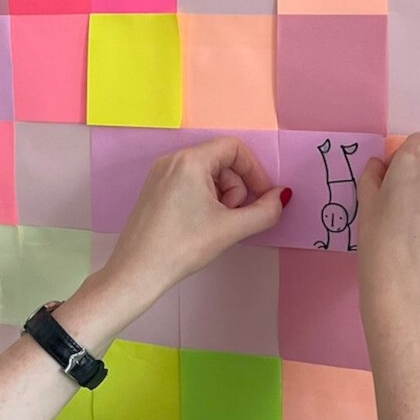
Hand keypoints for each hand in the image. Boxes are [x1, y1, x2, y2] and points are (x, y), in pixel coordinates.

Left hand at [97, 138, 284, 317]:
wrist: (137, 272)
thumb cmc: (182, 247)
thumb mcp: (231, 229)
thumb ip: (264, 211)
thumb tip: (282, 197)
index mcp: (190, 161)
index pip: (234, 148)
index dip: (255, 171)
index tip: (261, 197)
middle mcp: (172, 160)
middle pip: (221, 161)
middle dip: (235, 188)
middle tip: (233, 218)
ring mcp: (160, 175)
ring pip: (206, 174)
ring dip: (221, 196)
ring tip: (215, 225)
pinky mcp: (154, 190)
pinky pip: (189, 183)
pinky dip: (204, 200)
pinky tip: (200, 225)